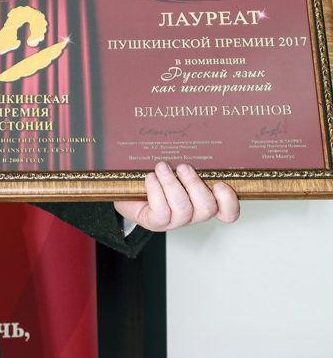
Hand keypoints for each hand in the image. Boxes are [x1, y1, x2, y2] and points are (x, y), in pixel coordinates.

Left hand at [114, 161, 239, 231]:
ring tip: (161, 167)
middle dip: (195, 184)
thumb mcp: (177, 166)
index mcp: (204, 200)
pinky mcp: (156, 222)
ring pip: (183, 208)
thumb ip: (192, 159)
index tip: (220, 184)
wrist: (129, 187)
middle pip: (207, 208)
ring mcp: (175, 220)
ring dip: (172, 184)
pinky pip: (161, 211)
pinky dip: (156, 191)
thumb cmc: (157, 176)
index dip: (229, 201)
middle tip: (183, 166)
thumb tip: (197, 134)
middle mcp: (193, 213)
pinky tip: (150, 178)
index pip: (228, 212)